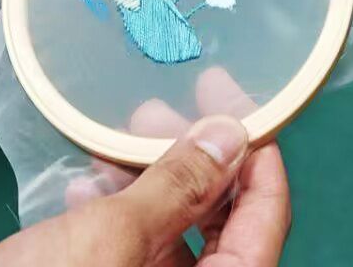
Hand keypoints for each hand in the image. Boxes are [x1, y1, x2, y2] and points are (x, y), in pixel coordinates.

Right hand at [0, 116, 289, 266]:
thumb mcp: (114, 237)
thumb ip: (179, 187)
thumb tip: (231, 137)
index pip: (267, 216)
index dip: (257, 152)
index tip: (232, 100)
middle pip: (223, 223)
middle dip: (192, 160)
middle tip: (161, 112)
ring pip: (174, 236)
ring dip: (148, 182)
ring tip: (115, 145)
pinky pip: (135, 256)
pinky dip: (117, 216)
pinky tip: (85, 191)